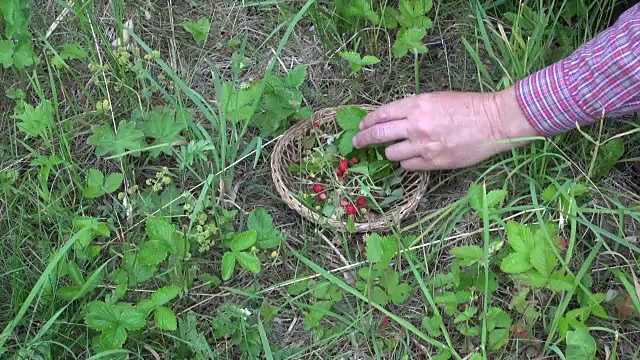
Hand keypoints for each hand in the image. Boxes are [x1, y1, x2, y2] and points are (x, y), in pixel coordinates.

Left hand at [352, 87, 538, 170]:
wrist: (493, 122)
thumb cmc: (467, 106)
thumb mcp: (436, 98)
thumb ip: (412, 108)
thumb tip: (392, 118)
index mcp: (416, 104)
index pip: (381, 114)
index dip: (368, 122)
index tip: (361, 126)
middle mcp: (415, 125)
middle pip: (379, 135)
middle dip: (364, 139)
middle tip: (357, 142)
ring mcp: (423, 145)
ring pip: (391, 154)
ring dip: (389, 152)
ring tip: (393, 150)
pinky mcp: (433, 162)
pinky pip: (408, 166)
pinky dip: (406, 162)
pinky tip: (411, 157)